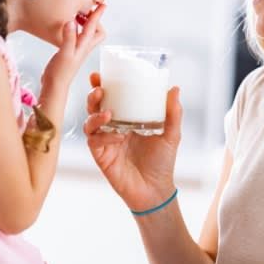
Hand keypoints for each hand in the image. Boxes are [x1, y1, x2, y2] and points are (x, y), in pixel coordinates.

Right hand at [39, 3, 105, 106]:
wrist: (54, 86)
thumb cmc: (60, 73)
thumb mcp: (65, 53)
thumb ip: (68, 37)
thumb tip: (71, 21)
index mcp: (83, 46)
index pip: (93, 27)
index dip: (97, 15)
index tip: (101, 4)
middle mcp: (82, 47)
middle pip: (96, 31)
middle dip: (94, 19)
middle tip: (86, 9)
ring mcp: (76, 50)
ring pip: (85, 33)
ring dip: (84, 23)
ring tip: (76, 15)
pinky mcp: (69, 52)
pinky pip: (75, 37)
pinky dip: (74, 29)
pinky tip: (66, 28)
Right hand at [82, 72, 181, 211]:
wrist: (156, 189)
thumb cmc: (162, 162)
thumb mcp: (171, 134)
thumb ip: (172, 113)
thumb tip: (174, 88)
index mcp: (125, 118)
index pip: (109, 98)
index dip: (101, 85)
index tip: (99, 74)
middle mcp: (111, 127)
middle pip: (94, 107)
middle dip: (93, 96)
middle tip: (100, 89)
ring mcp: (104, 141)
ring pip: (89, 122)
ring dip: (95, 114)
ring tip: (108, 112)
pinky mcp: (101, 155)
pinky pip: (94, 141)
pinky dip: (104, 135)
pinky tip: (117, 135)